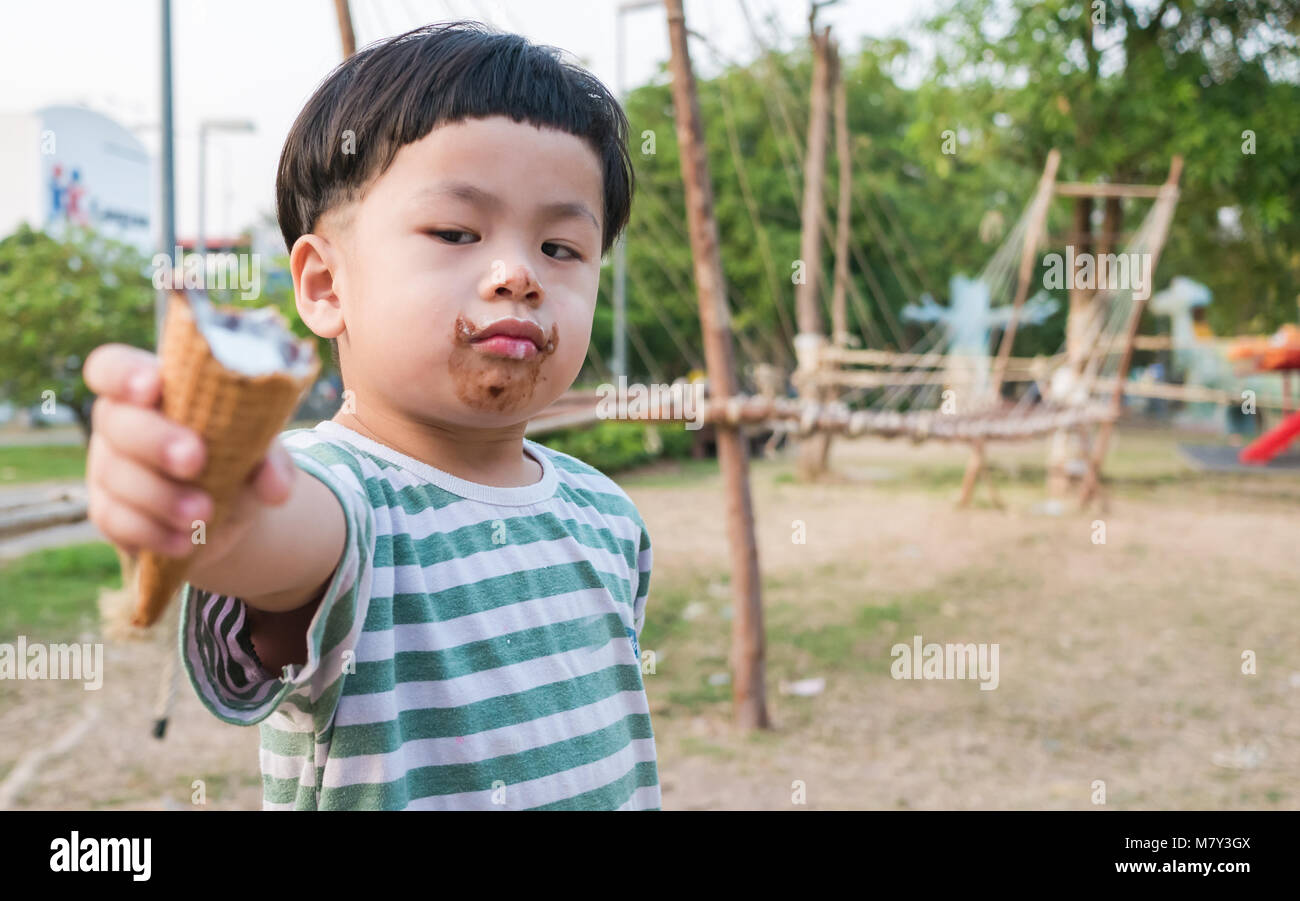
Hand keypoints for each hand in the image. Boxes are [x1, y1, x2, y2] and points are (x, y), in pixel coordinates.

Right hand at [82, 343, 295, 563]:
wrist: (230, 511)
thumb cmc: (238, 457)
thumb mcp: (260, 450)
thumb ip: (270, 459)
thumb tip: (275, 486)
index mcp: (153, 389)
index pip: (112, 367)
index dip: (123, 373)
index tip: (152, 386)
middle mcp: (121, 423)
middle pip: (115, 421)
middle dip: (155, 440)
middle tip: (195, 460)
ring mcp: (109, 467)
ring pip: (116, 475)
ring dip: (161, 496)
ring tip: (204, 513)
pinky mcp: (110, 512)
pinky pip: (115, 520)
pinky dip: (152, 533)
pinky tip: (185, 541)